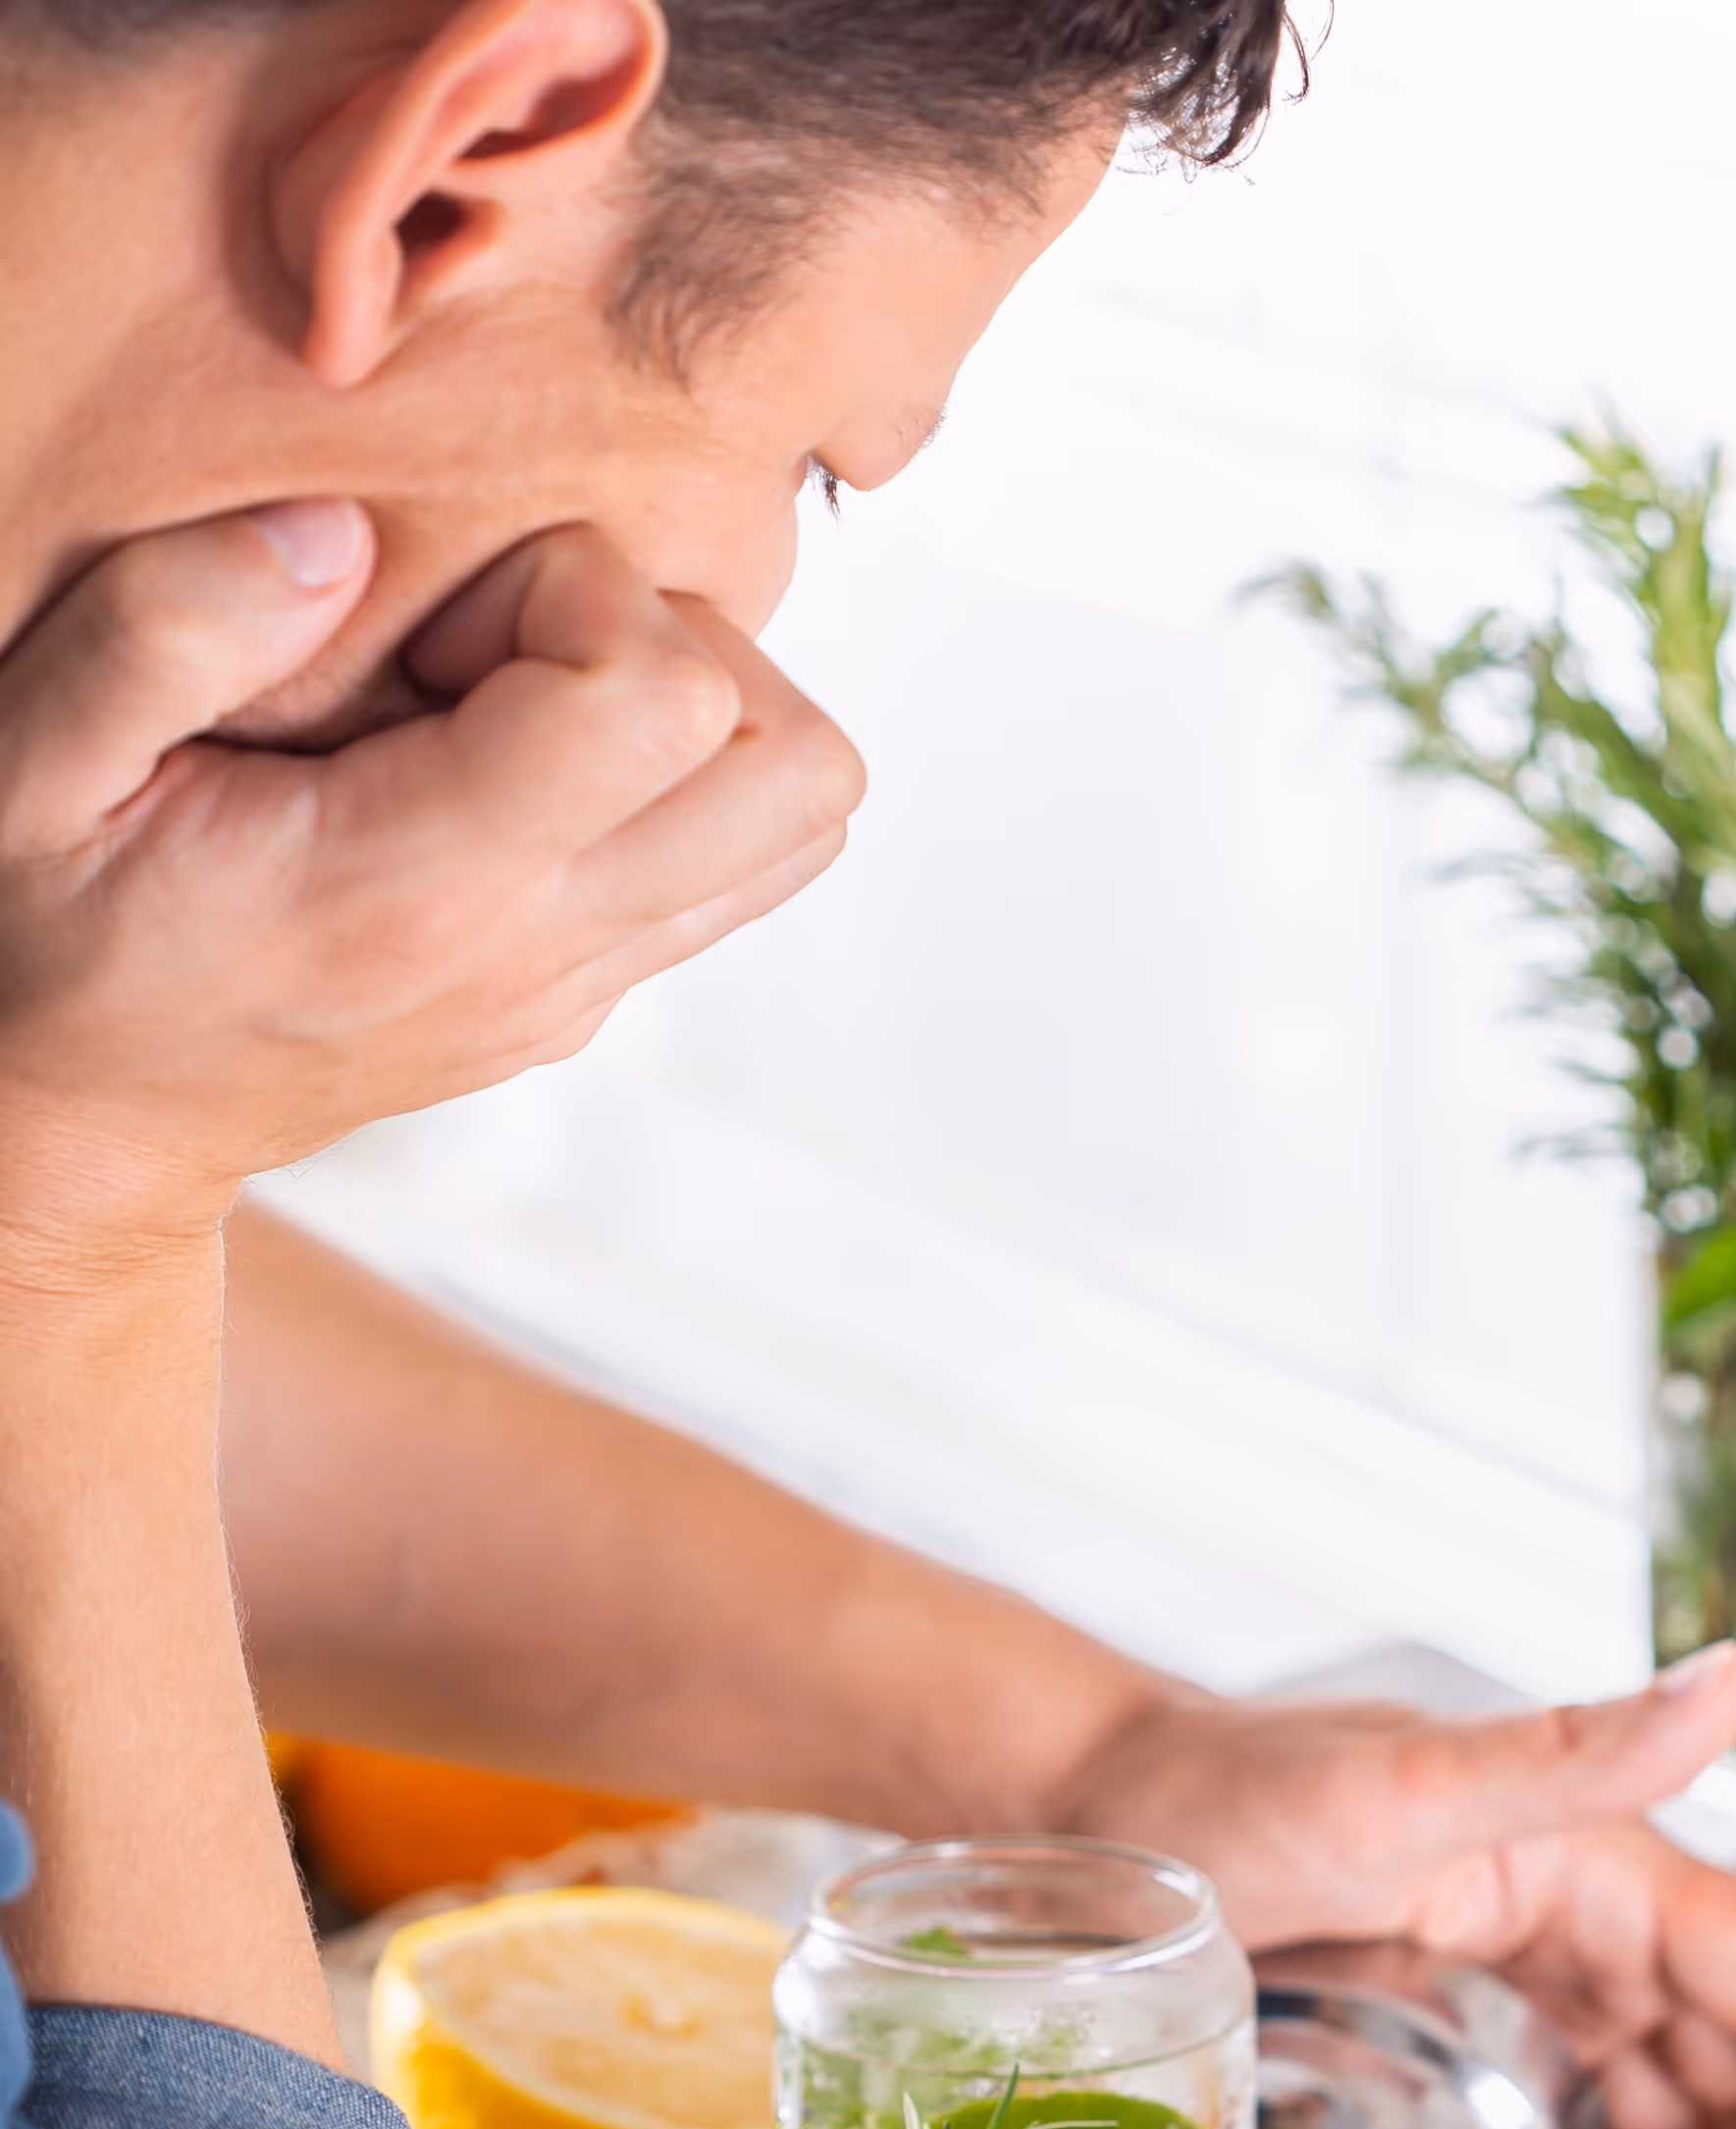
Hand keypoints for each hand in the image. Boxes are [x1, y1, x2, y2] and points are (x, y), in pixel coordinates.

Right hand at [0, 502, 860, 1257]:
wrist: (85, 1127)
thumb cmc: (45, 937)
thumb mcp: (29, 763)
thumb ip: (165, 629)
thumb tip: (334, 532)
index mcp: (424, 888)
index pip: (666, 699)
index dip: (579, 590)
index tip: (438, 619)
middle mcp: (541, 951)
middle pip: (796, 768)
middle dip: (674, 642)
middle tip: (506, 648)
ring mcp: (580, 984)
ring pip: (797, 820)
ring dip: (693, 713)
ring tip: (520, 700)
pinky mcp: (583, 989)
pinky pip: (730, 860)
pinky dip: (663, 779)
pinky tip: (506, 762)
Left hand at [1063, 1644, 1735, 2128]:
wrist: (1101, 1808)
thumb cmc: (1223, 1794)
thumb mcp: (1392, 1790)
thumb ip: (1567, 1751)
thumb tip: (1734, 1682)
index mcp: (1613, 1870)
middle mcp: (1609, 1918)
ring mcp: (1562, 1970)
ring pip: (1702, 2112)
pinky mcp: (1508, 2015)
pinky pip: (1621, 2117)